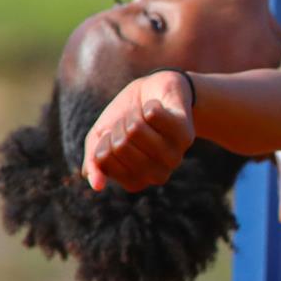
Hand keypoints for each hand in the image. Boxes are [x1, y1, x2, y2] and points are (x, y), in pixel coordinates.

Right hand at [82, 71, 196, 192]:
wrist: (154, 95)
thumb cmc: (124, 121)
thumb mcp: (101, 139)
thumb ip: (94, 162)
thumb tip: (97, 185)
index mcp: (135, 180)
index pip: (104, 158)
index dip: (103, 138)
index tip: (114, 135)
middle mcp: (157, 175)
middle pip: (120, 144)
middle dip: (118, 125)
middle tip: (131, 123)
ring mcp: (174, 156)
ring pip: (136, 128)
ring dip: (134, 114)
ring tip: (144, 116)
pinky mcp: (186, 135)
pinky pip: (154, 114)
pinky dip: (150, 105)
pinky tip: (159, 110)